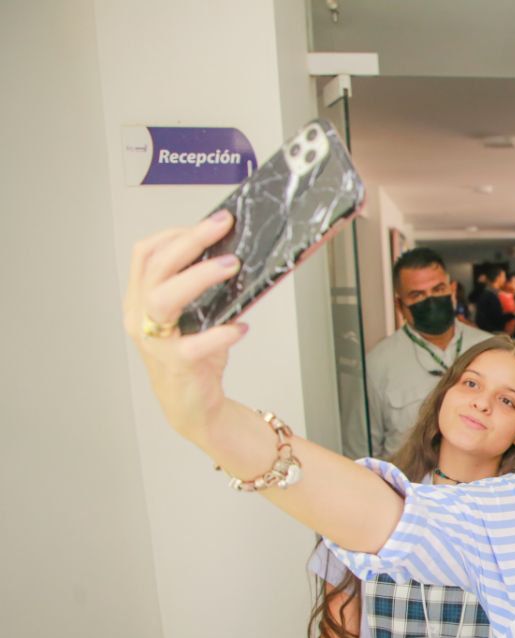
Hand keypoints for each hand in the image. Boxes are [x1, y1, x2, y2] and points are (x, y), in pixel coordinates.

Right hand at [121, 212, 246, 440]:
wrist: (194, 407)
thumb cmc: (195, 358)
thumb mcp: (196, 317)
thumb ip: (204, 290)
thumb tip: (235, 255)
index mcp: (140, 299)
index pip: (145, 254)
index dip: (175, 233)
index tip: (210, 222)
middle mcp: (140, 317)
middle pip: (155, 268)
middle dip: (190, 241)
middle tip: (223, 228)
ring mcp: (155, 342)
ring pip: (163, 299)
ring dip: (198, 277)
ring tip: (232, 267)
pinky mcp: (177, 365)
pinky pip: (194, 345)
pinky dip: (220, 334)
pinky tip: (241, 327)